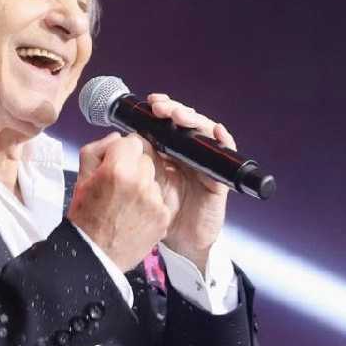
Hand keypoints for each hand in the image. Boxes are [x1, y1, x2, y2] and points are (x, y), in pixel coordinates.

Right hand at [67, 132, 179, 272]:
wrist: (94, 255)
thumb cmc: (85, 216)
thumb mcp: (81, 178)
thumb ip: (98, 149)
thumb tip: (117, 138)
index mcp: (118, 169)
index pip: (133, 141)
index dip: (124, 151)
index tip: (117, 162)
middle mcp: (140, 181)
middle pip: (147, 158)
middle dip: (135, 166)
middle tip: (121, 184)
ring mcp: (155, 200)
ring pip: (154, 179)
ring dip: (144, 185)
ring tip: (127, 202)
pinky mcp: (164, 217)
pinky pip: (160, 199)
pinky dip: (151, 204)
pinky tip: (136, 215)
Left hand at [144, 92, 231, 270]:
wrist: (178, 242)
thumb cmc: (159, 213)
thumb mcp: (139, 184)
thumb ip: (132, 163)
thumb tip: (120, 136)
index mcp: (169, 152)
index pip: (168, 122)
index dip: (162, 110)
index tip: (150, 103)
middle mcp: (188, 154)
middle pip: (187, 123)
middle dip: (175, 110)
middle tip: (162, 108)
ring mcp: (205, 164)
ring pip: (205, 133)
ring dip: (195, 120)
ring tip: (180, 116)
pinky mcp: (218, 178)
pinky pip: (226, 156)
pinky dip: (224, 141)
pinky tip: (217, 132)